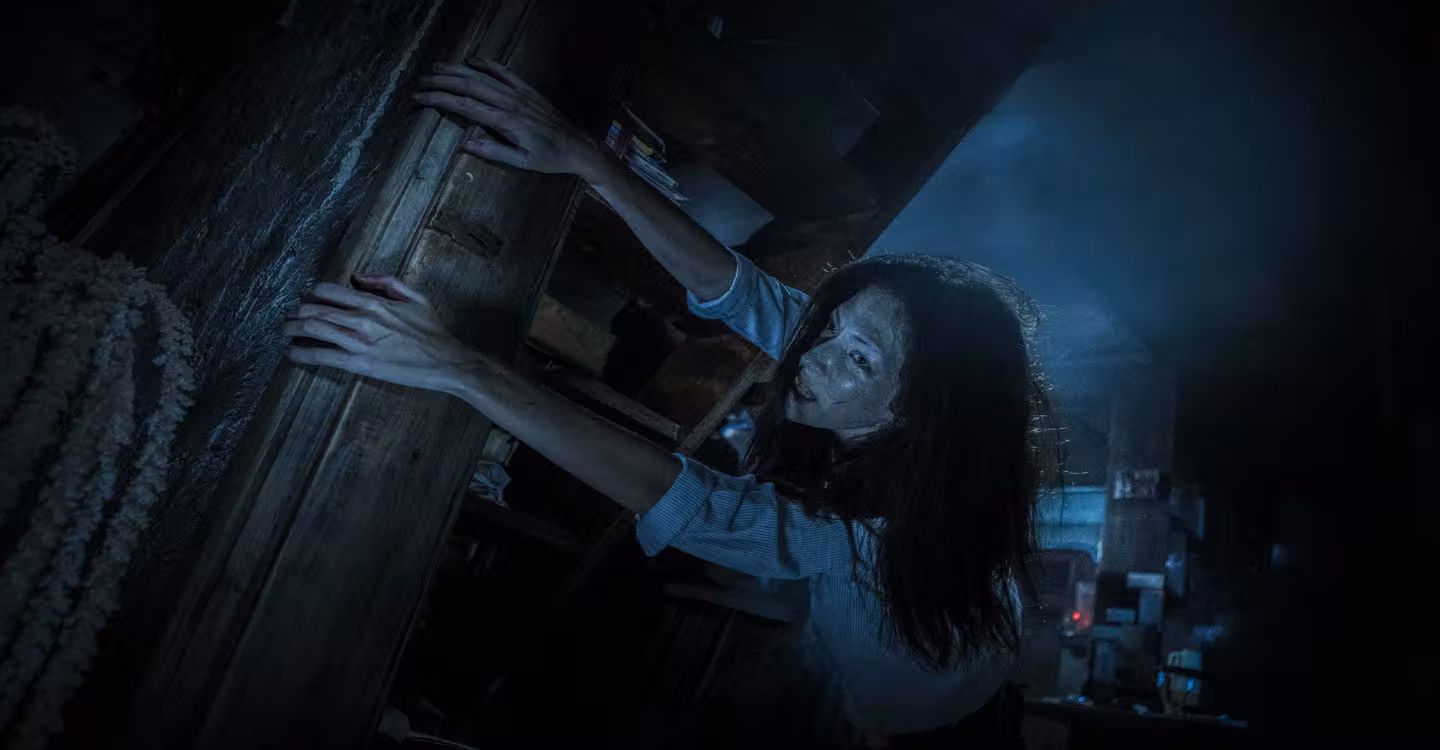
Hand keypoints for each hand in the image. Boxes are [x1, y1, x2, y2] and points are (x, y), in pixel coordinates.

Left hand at [284, 274, 481, 394]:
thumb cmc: (432, 331)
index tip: (307, 297)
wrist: (445, 362)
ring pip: (314, 329)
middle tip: (289, 315)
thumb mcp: (415, 298)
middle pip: (316, 309)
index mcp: (374, 302)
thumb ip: (386, 282)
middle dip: (297, 311)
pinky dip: (302, 353)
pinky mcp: (359, 364)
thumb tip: (360, 276)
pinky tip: (292, 353)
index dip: (313, 292)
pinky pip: (323, 356)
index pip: (330, 290)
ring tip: (284, 330)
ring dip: (293, 329)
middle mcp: (362, 319)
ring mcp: (359, 342)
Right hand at [414, 60, 612, 179]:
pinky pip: (505, 72)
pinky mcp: (528, 90)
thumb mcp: (522, 162)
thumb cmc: (550, 158)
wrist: (578, 146)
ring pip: (483, 76)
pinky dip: (487, 64)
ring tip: (437, 68)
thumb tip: (465, 145)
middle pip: (469, 86)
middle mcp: (510, 102)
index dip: (440, 99)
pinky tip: (472, 60)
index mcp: (506, 121)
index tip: (421, 97)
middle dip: (442, 82)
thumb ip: (494, 152)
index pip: (465, 105)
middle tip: (421, 82)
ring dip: (458, 70)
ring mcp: (519, 93)